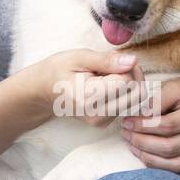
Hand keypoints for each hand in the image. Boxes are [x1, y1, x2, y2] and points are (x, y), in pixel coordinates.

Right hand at [30, 49, 150, 127]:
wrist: (42, 90)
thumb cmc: (58, 70)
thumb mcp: (78, 57)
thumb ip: (106, 60)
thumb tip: (132, 61)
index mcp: (89, 98)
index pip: (127, 82)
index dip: (126, 66)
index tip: (112, 58)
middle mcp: (97, 115)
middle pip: (137, 94)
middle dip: (133, 74)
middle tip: (115, 62)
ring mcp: (102, 121)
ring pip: (136, 100)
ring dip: (130, 82)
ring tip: (109, 72)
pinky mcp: (105, 123)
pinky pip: (128, 105)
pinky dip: (124, 92)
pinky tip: (108, 83)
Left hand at [121, 76, 179, 177]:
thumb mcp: (178, 86)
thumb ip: (157, 98)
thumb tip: (137, 113)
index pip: (168, 125)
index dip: (144, 126)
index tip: (127, 121)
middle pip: (170, 147)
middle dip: (142, 142)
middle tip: (126, 133)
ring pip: (176, 164)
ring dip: (148, 158)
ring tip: (132, 145)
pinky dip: (163, 169)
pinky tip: (147, 157)